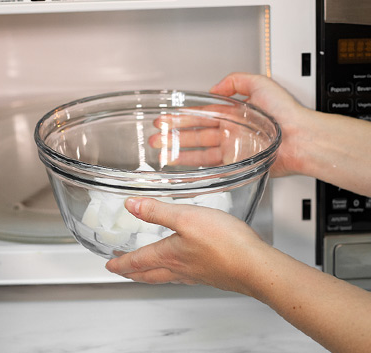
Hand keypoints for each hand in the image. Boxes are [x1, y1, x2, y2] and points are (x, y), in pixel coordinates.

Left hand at [104, 197, 278, 295]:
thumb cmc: (225, 244)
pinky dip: (176, 274)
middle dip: (133, 273)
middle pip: (149, 274)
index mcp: (168, 255)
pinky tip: (185, 269)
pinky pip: (186, 277)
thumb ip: (157, 211)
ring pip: (167, 277)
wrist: (257, 267)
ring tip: (148, 272)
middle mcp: (180, 269)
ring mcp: (197, 275)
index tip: (109, 266)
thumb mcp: (186, 217)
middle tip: (123, 272)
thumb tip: (131, 205)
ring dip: (152, 275)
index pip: (136, 261)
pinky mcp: (214, 275)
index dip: (120, 263)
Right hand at [147, 72, 308, 176]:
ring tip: (160, 151)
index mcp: (234, 113)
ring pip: (198, 150)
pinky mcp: (237, 163)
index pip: (201, 114)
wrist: (302, 139)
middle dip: (173, 135)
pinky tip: (181, 165)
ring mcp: (233, 148)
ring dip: (178, 150)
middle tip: (156, 137)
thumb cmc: (288, 114)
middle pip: (195, 133)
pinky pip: (211, 165)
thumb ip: (237, 80)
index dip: (181, 116)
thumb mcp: (262, 84)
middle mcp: (231, 131)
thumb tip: (215, 88)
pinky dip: (194, 166)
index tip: (165, 118)